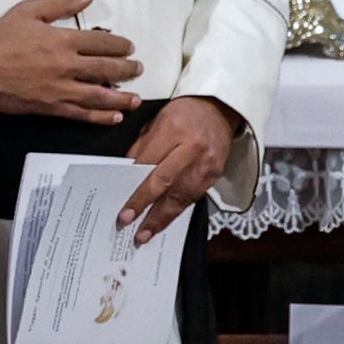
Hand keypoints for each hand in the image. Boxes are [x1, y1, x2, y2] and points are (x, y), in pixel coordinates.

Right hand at [0, 0, 141, 121]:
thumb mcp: (28, 11)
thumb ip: (60, 3)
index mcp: (62, 41)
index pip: (101, 43)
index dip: (119, 45)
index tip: (128, 47)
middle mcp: (66, 66)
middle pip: (106, 69)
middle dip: (127, 70)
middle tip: (137, 69)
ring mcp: (61, 89)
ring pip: (100, 95)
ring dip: (121, 98)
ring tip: (135, 99)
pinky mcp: (52, 107)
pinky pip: (82, 114)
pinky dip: (100, 117)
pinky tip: (114, 117)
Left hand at [117, 96, 238, 244]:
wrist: (220, 110)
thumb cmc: (185, 113)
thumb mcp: (158, 121)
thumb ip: (143, 147)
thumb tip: (129, 174)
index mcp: (173, 130)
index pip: (148, 163)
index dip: (134, 186)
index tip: (123, 203)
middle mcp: (191, 148)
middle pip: (165, 183)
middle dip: (145, 205)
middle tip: (128, 222)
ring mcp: (206, 164)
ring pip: (181, 196)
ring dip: (162, 217)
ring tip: (146, 233)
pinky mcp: (214, 175)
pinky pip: (193, 197)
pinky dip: (177, 211)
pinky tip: (165, 221)